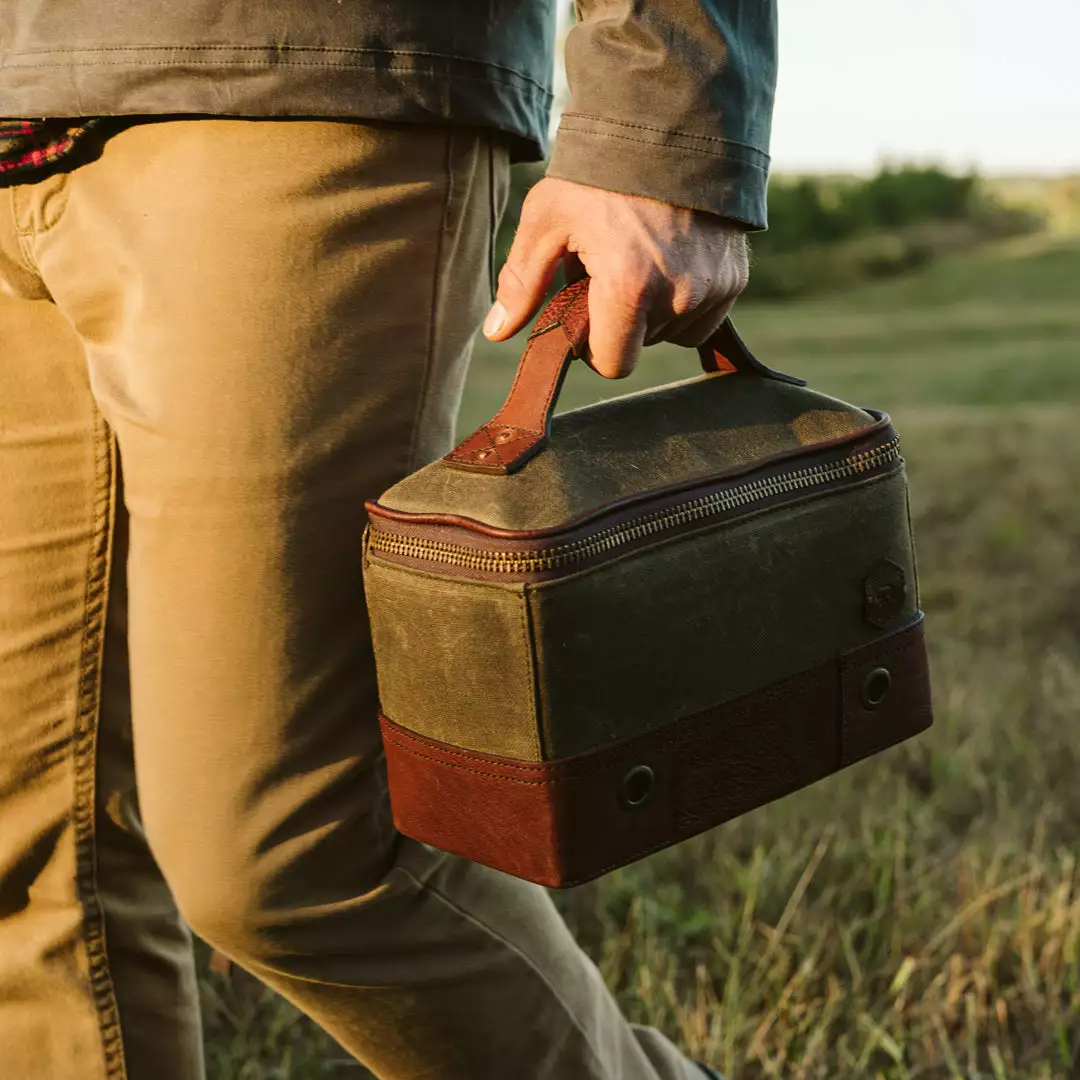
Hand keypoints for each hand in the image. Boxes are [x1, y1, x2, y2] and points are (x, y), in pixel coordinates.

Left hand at [482, 176, 749, 378]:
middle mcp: (678, 296)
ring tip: (641, 258)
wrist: (673, 123)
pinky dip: (686, 299)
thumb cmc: (600, 173)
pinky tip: (671, 258)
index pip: (613, 364)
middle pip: (642, 346)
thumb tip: (497, 333)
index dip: (594, 347)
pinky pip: (705, 316)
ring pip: (675, 334)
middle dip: (622, 320)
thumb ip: (522, 282)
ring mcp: (713, 289)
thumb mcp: (548, 219)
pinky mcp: (735, 279)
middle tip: (611, 269)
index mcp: (629, 288)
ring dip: (655, 312)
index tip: (586, 314)